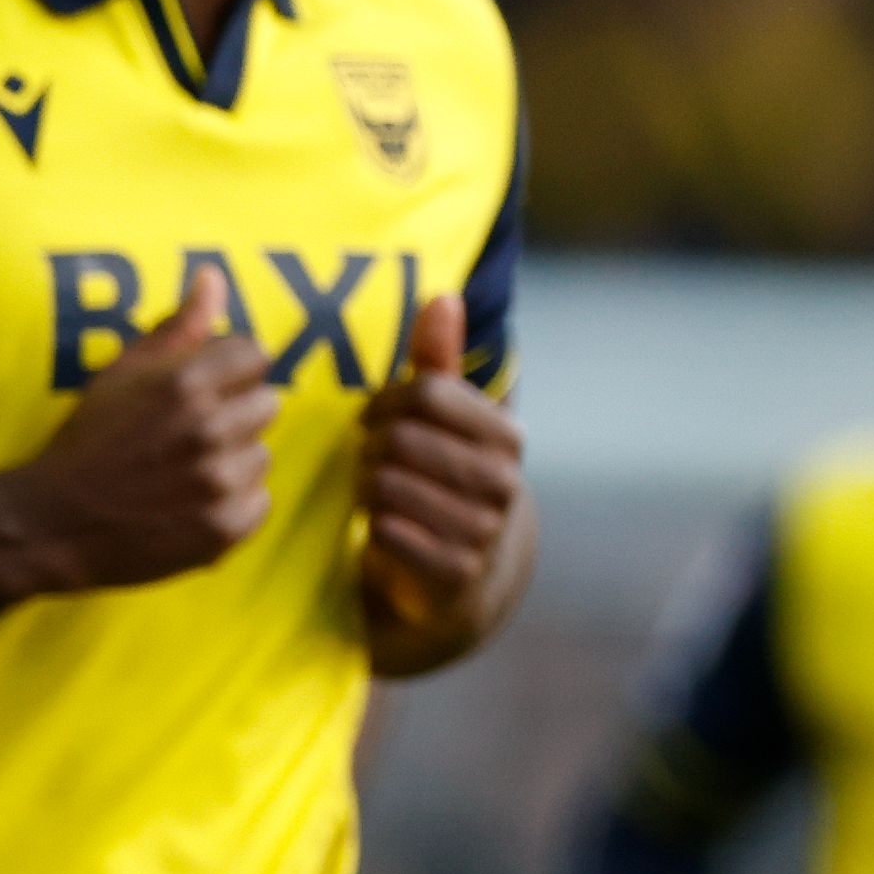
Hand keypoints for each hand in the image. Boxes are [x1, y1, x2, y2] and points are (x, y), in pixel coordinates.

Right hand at [0, 265, 274, 597]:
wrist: (54, 522)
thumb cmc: (89, 441)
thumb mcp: (122, 373)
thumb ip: (178, 327)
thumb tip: (213, 278)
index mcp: (186, 383)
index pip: (256, 354)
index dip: (229, 370)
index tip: (204, 389)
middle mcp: (209, 429)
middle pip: (267, 402)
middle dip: (235, 414)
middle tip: (191, 434)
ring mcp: (219, 482)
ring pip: (262, 454)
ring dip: (234, 461)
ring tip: (186, 471)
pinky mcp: (225, 527)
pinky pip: (259, 501)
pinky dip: (233, 505)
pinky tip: (192, 503)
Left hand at [356, 290, 528, 661]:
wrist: (464, 577)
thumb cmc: (443, 480)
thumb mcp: (445, 422)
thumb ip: (439, 362)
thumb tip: (443, 297)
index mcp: (507, 436)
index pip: (427, 394)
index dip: (386, 402)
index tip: (377, 418)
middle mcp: (504, 482)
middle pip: (401, 438)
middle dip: (372, 447)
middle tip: (371, 458)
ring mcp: (482, 531)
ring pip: (387, 483)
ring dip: (366, 486)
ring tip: (375, 490)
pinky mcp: (454, 573)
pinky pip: (386, 530)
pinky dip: (373, 526)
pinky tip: (382, 526)